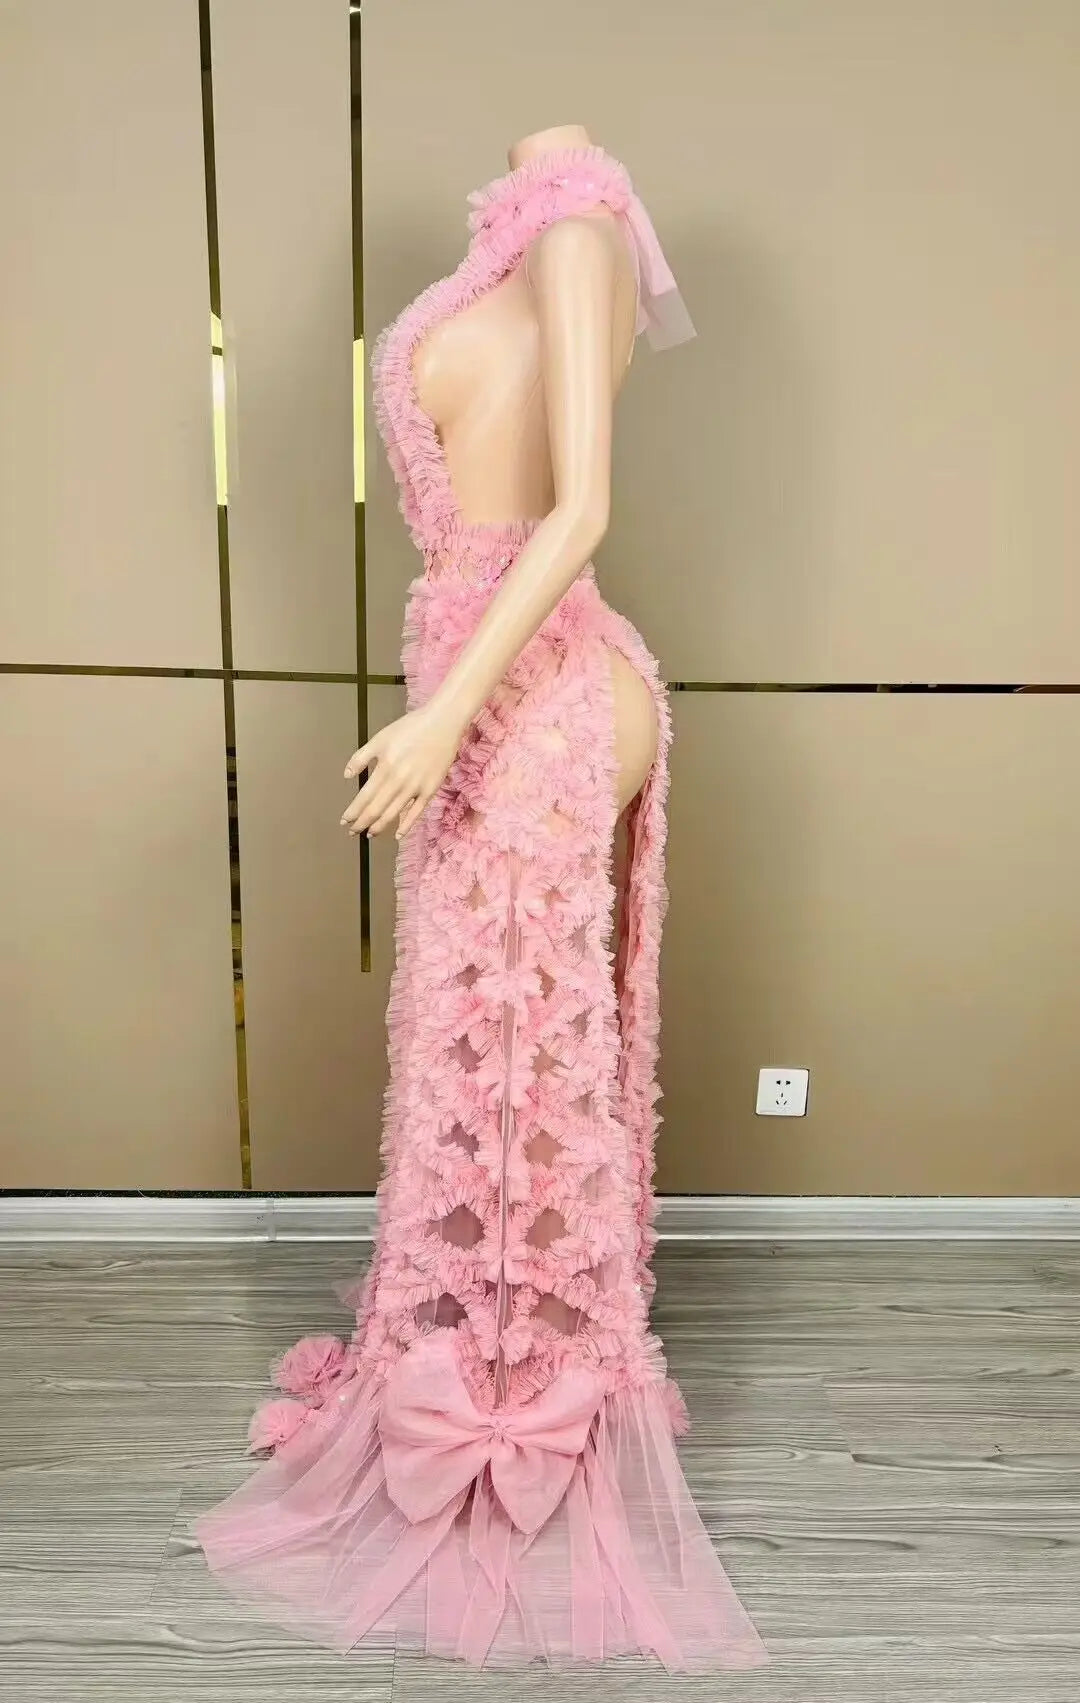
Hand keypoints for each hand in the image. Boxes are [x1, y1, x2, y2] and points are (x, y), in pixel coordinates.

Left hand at [341, 702, 466, 839]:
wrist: (442, 723)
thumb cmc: (409, 728)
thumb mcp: (379, 738)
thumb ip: (361, 757)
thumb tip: (347, 776)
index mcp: (384, 768)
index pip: (364, 797)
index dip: (353, 812)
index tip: (344, 821)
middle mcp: (398, 781)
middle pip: (376, 809)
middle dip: (362, 823)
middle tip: (352, 832)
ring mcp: (416, 787)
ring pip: (393, 814)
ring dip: (379, 827)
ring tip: (369, 834)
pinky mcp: (430, 790)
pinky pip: (416, 812)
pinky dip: (406, 825)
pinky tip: (397, 835)